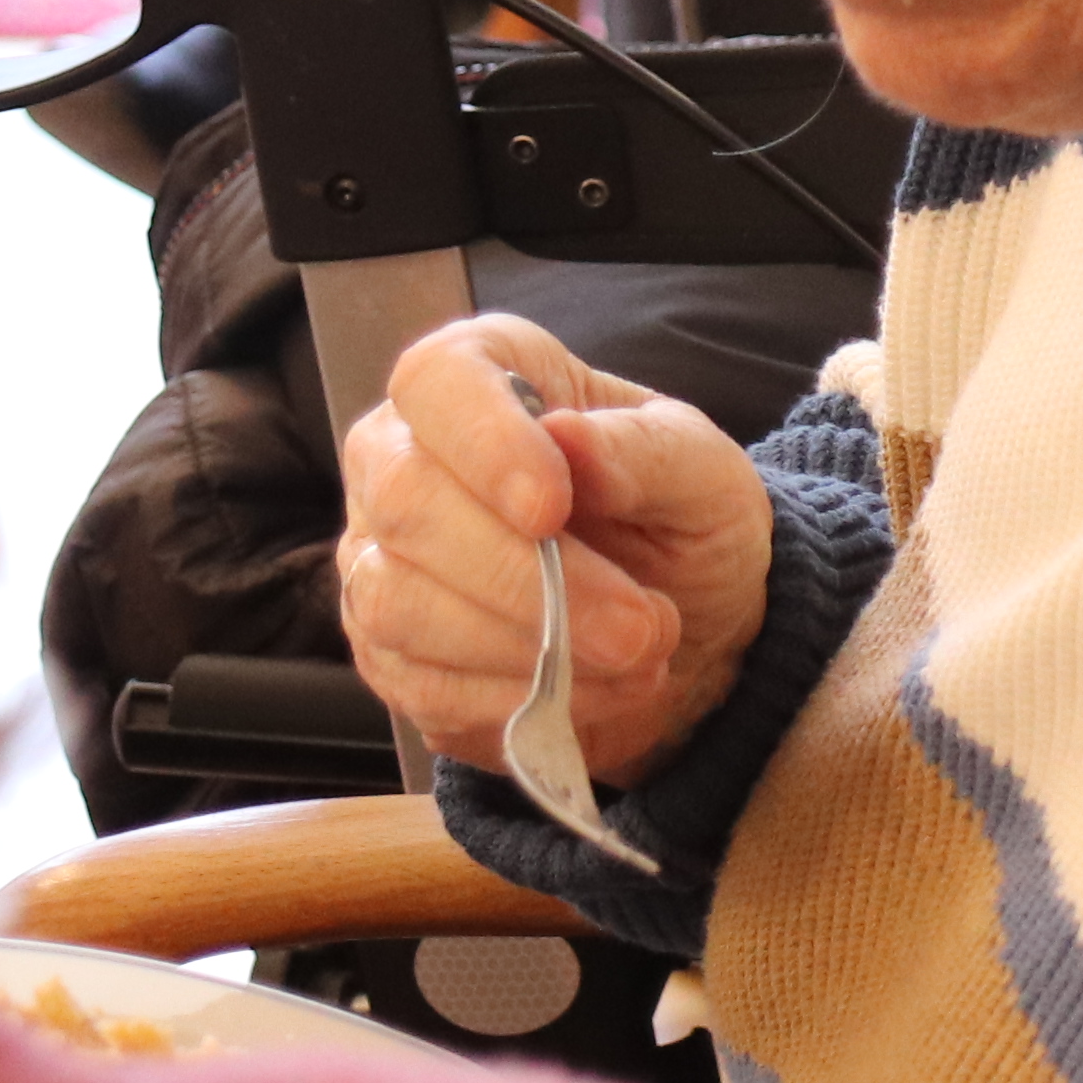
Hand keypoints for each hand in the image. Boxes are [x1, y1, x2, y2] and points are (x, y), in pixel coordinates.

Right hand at [334, 314, 777, 783]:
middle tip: (637, 625)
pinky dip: (512, 702)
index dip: (483, 442)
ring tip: (633, 658)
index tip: (553, 506)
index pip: (436, 383)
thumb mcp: (705, 475)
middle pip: (406, 502)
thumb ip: (646, 451)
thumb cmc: (679, 524)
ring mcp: (378, 559)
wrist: (680, 631)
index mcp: (478, 380)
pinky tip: (582, 693)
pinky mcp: (386, 654)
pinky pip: (416, 686)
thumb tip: (568, 440)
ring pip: (397, 603)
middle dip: (524, 578)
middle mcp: (399, 458)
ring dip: (527, 647)